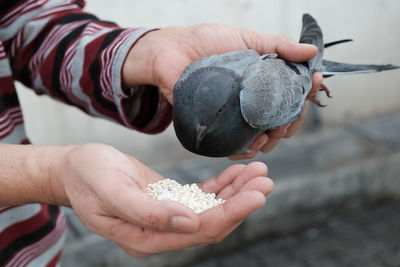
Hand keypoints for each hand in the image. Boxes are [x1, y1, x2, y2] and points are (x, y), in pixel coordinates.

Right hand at [54, 143, 272, 256]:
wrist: (75, 168)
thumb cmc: (88, 177)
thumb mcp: (112, 191)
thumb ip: (147, 212)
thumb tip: (189, 224)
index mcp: (147, 238)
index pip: (200, 231)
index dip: (231, 213)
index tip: (257, 194)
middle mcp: (161, 233)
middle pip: (212, 222)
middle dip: (241, 201)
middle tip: (266, 179)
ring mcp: (166, 218)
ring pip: (211, 209)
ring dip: (236, 191)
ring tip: (260, 172)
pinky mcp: (169, 200)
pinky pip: (201, 196)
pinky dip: (221, 185)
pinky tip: (238, 173)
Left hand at [122, 24, 322, 158]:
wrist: (171, 51)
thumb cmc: (207, 42)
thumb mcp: (247, 39)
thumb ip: (278, 46)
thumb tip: (311, 53)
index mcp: (263, 83)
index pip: (292, 96)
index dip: (305, 96)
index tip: (312, 85)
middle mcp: (252, 102)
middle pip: (281, 121)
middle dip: (291, 123)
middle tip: (291, 117)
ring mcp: (236, 116)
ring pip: (262, 137)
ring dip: (272, 140)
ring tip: (270, 136)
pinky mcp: (217, 127)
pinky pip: (235, 146)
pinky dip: (246, 151)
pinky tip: (251, 147)